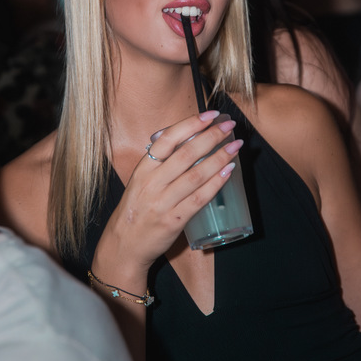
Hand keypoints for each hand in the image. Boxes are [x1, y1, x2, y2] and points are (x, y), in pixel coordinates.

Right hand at [94, 110, 242, 286]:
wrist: (124, 245)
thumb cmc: (136, 210)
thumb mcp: (139, 181)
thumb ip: (157, 163)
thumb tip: (179, 138)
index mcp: (143, 169)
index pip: (168, 140)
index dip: (191, 124)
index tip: (210, 115)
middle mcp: (152, 183)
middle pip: (186, 154)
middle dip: (211, 137)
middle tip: (229, 126)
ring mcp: (162, 202)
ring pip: (195, 175)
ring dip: (219, 158)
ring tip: (235, 147)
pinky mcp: (174, 220)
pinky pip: (198, 199)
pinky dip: (215, 184)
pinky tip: (228, 172)